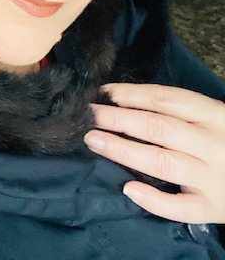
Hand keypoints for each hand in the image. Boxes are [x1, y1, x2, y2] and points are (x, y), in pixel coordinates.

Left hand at [84, 83, 224, 223]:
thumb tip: (125, 101)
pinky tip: (128, 189)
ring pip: (162, 162)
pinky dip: (153, 200)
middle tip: (89, 116)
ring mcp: (213, 178)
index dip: (130, 94)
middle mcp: (212, 144)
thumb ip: (179, 111)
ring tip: (94, 141)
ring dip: (124, 151)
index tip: (103, 92)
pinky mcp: (213, 208)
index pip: (165, 98)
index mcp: (213, 114)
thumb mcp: (211, 118)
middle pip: (158, 127)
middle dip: (118, 119)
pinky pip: (180, 208)